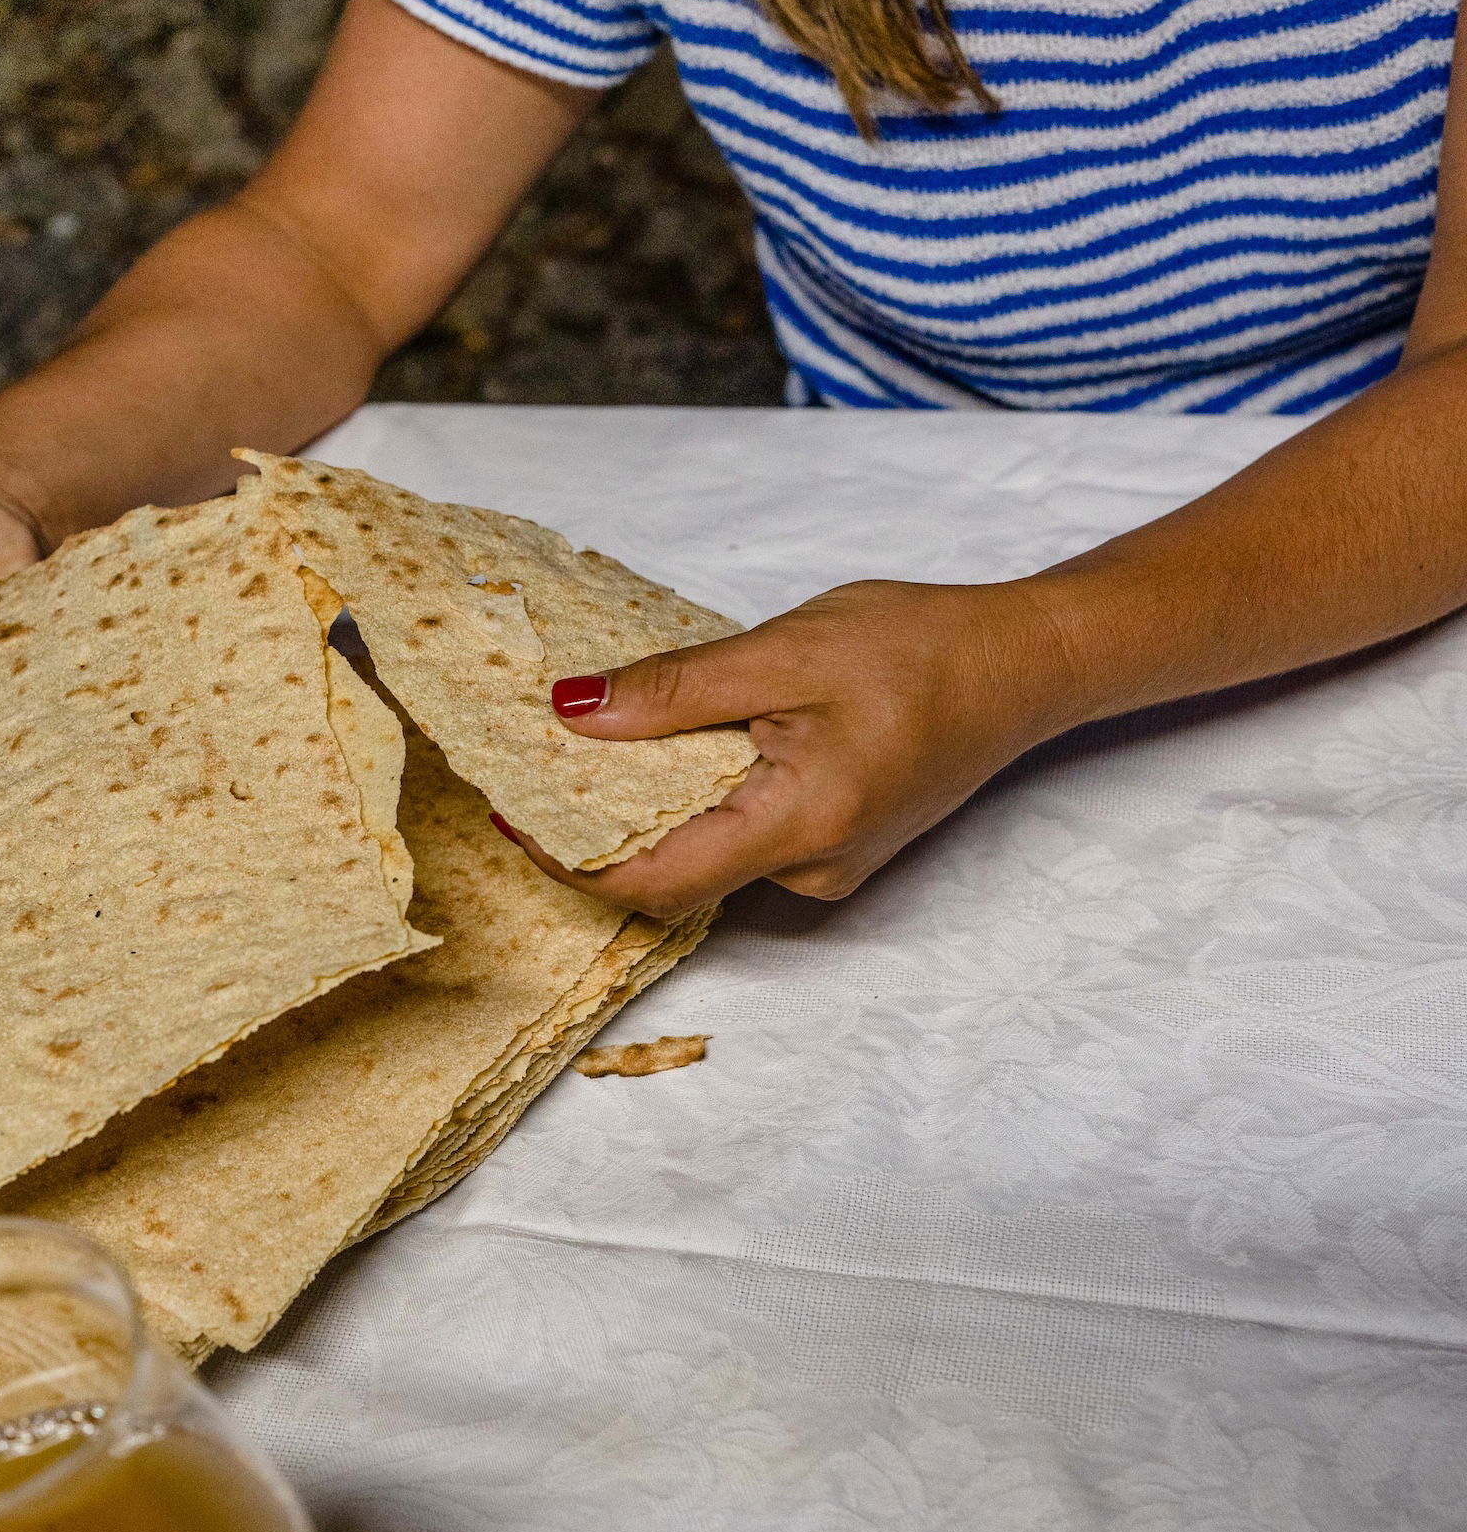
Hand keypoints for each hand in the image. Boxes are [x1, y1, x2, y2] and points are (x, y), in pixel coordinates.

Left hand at [509, 577, 1081, 918]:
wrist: (1023, 665)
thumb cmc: (922, 650)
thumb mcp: (785, 650)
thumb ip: (677, 690)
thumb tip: (572, 711)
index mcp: (798, 827)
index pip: (651, 881)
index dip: (567, 857)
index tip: (509, 808)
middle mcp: (810, 873)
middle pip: (670, 877)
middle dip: (592, 830)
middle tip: (529, 761)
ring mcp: (824, 870)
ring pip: (704, 857)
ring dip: (642, 810)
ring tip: (589, 743)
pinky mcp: (830, 849)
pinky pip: (739, 840)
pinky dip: (691, 801)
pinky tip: (667, 747)